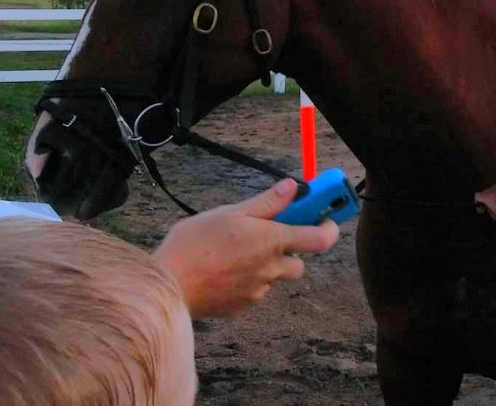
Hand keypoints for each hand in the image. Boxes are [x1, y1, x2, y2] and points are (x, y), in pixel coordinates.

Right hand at [152, 178, 338, 318]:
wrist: (167, 286)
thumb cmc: (196, 244)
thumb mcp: (231, 213)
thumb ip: (266, 202)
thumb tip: (292, 187)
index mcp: (273, 241)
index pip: (320, 239)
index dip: (328, 227)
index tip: (324, 217)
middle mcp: (271, 269)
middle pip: (298, 262)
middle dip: (288, 250)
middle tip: (265, 235)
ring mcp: (257, 291)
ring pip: (273, 277)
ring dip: (264, 265)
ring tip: (234, 252)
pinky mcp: (240, 307)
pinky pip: (253, 291)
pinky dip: (245, 281)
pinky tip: (222, 270)